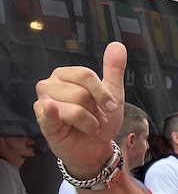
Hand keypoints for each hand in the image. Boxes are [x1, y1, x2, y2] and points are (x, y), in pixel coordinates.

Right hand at [34, 42, 124, 176]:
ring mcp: (44, 102)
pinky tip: (52, 110)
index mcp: (65, 75)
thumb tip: (118, 45)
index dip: (102, 93)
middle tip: (96, 119)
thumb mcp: (112, 94)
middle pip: (81, 93)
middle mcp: (50, 85)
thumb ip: (113, 70)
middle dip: (96, 111)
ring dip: (90, 123)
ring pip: (75, 108)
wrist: (95, 148)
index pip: (86, 75)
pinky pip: (50, 113)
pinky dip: (54, 113)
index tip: (111, 107)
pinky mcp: (43, 121)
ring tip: (88, 127)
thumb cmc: (100, 120)